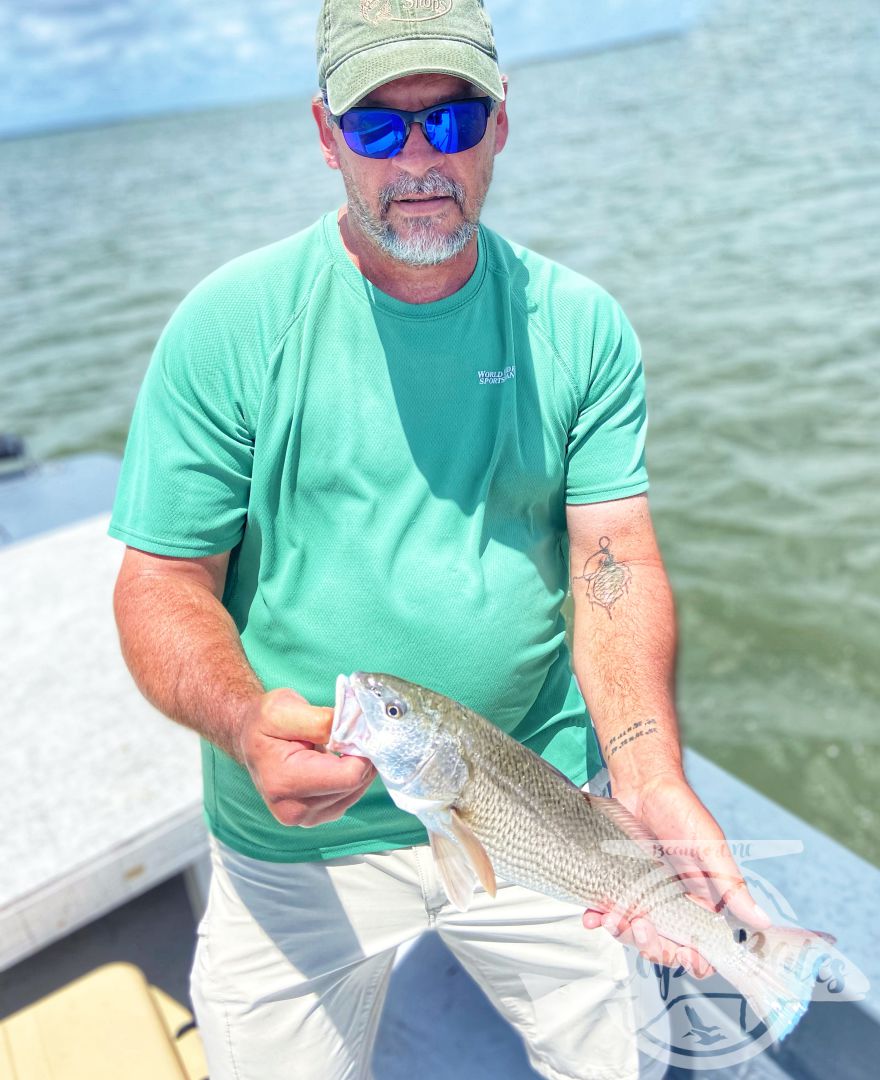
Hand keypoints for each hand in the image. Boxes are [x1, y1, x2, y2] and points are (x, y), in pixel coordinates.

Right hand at [238, 688, 375, 826]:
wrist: (250, 739)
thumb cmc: (264, 721)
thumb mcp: (284, 708)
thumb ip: (321, 721)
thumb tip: (355, 731)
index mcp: (284, 782)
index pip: (348, 776)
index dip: (361, 750)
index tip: (356, 729)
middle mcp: (293, 809)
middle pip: (354, 786)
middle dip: (360, 757)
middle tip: (348, 734)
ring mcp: (304, 818)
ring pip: (355, 793)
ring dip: (356, 768)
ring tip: (338, 747)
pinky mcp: (314, 818)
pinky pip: (348, 798)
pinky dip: (350, 779)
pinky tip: (335, 762)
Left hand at [582, 773, 770, 977]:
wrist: (643, 782)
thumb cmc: (682, 810)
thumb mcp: (709, 846)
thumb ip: (731, 885)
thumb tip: (763, 922)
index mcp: (700, 901)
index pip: (701, 946)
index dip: (695, 960)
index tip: (685, 956)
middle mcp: (671, 904)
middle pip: (665, 946)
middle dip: (654, 946)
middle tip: (643, 927)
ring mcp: (643, 895)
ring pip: (634, 933)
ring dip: (624, 935)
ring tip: (613, 919)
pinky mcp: (618, 884)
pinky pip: (608, 911)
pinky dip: (599, 918)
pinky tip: (592, 916)